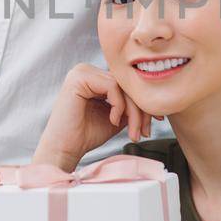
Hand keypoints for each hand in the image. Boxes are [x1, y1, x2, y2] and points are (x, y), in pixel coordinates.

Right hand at [32, 62, 158, 170]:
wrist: (64, 150)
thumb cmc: (85, 136)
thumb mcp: (116, 117)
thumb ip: (129, 105)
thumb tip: (151, 100)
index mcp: (93, 77)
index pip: (126, 84)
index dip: (142, 103)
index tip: (156, 121)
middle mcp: (86, 70)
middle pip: (125, 84)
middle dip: (141, 109)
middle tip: (145, 131)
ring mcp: (81, 72)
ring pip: (122, 86)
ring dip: (133, 111)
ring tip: (132, 132)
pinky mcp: (79, 78)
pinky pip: (112, 86)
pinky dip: (119, 105)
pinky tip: (113, 121)